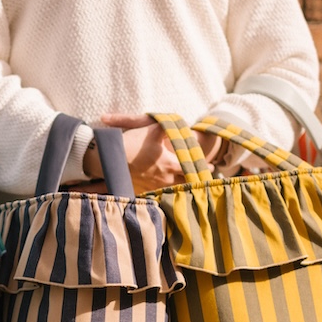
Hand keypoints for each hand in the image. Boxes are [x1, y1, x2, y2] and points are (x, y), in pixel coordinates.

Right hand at [100, 114, 222, 192]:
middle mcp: (165, 178)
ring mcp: (153, 186)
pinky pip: (157, 196)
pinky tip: (166, 194)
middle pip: (186, 183)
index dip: (204, 167)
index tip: (212, 168)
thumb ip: (168, 127)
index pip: (193, 167)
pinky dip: (164, 195)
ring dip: (181, 188)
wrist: (109, 159)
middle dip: (195, 180)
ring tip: (187, 187)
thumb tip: (179, 125)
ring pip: (173, 191)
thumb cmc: (132, 144)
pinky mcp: (141, 190)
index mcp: (171, 163)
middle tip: (203, 180)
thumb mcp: (152, 130)